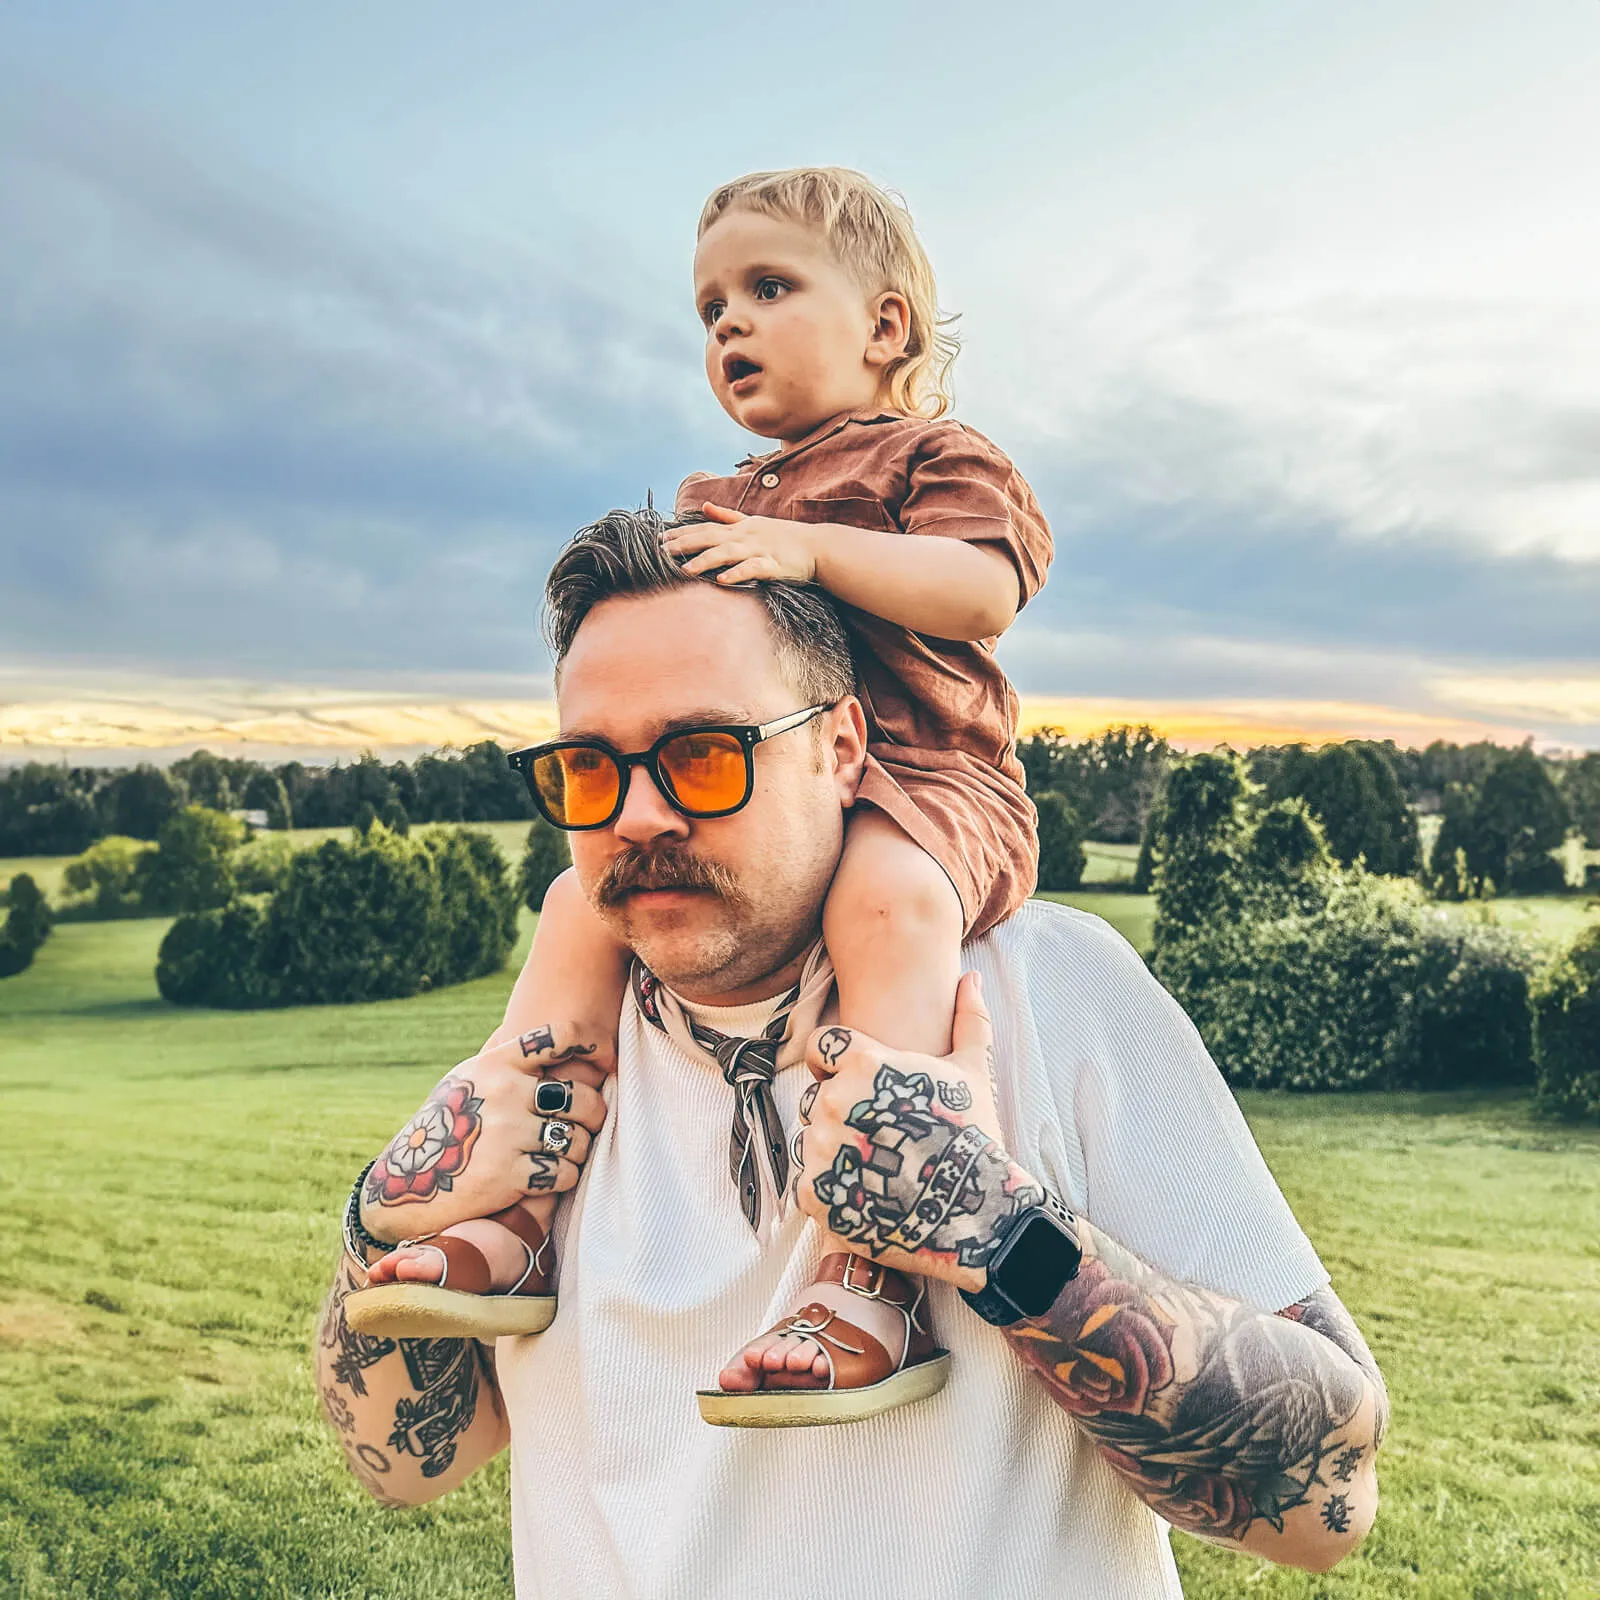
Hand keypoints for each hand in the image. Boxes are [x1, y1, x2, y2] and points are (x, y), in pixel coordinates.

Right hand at [358, 1022, 608, 1243]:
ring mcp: (507, 1134)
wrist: (405, 1185)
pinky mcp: (509, 1175)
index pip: (556, 1038)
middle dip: (594, 1112)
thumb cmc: (445, 1128)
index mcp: (495, 1064)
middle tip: (589, 1122)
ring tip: (567, 1151)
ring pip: (578, 1138)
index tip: (603, 1056)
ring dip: (579, 1149)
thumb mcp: (465, 1081)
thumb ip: (504, 1062)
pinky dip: (564, 1177)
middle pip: (580, 1096)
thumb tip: (554, 1040)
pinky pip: (564, 1173)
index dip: (588, 1042)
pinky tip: (549, 1175)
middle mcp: (503, 1094)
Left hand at [662, 502, 822, 583]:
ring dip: (706, 560)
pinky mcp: (773, 564)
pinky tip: (722, 580)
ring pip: (728, 553)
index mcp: (741, 527)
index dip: (683, 532)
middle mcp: (747, 536)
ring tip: (685, 570)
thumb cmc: (786, 536)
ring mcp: (760, 549)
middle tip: (662, 551)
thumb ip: (727, 516)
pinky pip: (752, 569)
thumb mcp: (754, 521)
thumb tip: (704, 507)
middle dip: (685, 544)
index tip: (660, 538)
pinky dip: (737, 573)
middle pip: (711, 538)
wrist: (819, 546)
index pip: (706, 528)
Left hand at [796, 972, 1043, 1292]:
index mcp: (865, 1065)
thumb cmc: (974, 1137)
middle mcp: (836, 1100)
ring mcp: (822, 1147)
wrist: (975, 1213)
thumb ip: (967, 1020)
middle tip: (882, 1136)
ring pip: (811, 1138)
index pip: (820, 1047)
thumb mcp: (973, 1073)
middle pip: (817, 1097)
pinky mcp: (816, 1192)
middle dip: (842, 1112)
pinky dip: (832, 1190)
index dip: (834, 1063)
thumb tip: (970, 978)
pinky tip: (867, 1193)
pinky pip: (808, 1182)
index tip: (859, 1084)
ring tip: (879, 1167)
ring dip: (835, 1150)